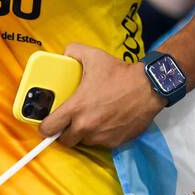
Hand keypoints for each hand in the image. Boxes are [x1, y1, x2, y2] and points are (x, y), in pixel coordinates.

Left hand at [40, 43, 165, 149]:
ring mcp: (101, 137)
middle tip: (72, 120)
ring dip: (85, 133)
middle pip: (65, 141)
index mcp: (76, 108)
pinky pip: (102, 142)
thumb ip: (74, 52)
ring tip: (94, 118)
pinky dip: (103, 134)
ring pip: (85, 141)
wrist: (149, 87)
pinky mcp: (115, 142)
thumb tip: (65, 54)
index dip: (45, 126)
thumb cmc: (120, 73)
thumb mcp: (95, 56)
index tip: (49, 122)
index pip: (49, 128)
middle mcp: (86, 127)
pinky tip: (109, 120)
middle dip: (66, 132)